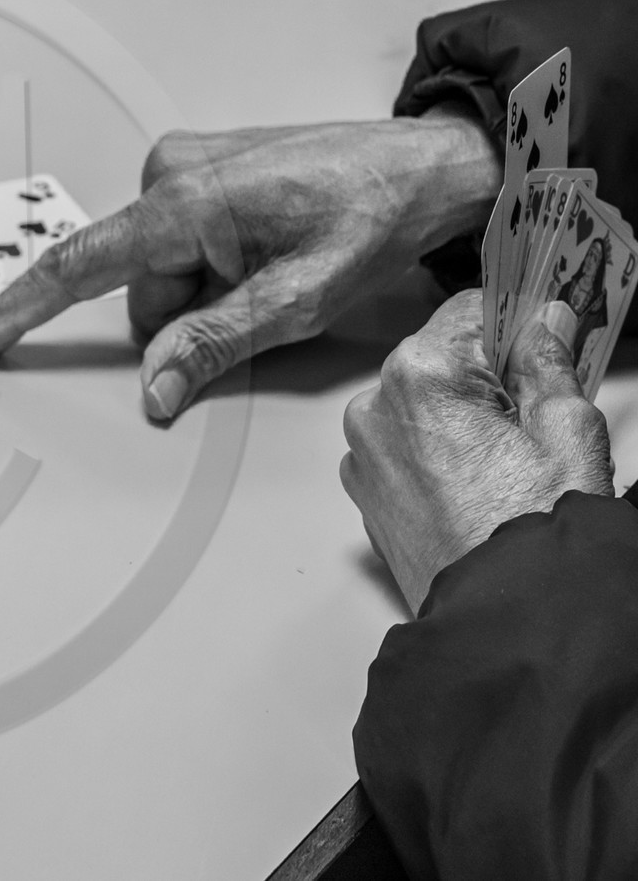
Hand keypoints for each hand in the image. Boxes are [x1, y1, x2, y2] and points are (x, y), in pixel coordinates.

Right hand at [0, 110, 499, 419]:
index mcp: (182, 202)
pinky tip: (267, 247)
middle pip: (135, 288)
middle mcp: (167, 171)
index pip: (77, 268)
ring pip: (157, 270)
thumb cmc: (373, 219)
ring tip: (279, 267)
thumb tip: (153, 390)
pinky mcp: (196, 165)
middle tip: (267, 300)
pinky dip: (209, 264)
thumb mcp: (300, 300)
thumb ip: (215, 343)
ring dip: (203, 289)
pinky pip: (175, 241)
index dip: (21, 311)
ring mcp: (180, 163)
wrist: (424, 164)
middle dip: (183, 315)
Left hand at [341, 291, 613, 611]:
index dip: (514, 320)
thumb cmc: (532, 531)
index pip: (469, 311)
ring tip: (507, 460)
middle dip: (486, 375)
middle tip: (534, 412)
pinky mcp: (364, 491)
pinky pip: (403, 449)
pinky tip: (476, 484)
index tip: (541, 330)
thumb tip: (541, 320)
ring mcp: (362, 453)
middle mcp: (374, 408)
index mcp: (419, 376)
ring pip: (419, 406)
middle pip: (439, 360)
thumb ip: (548, 360)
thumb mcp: (568, 429)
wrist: (503, 620)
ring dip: (458, 416)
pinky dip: (435, 453)